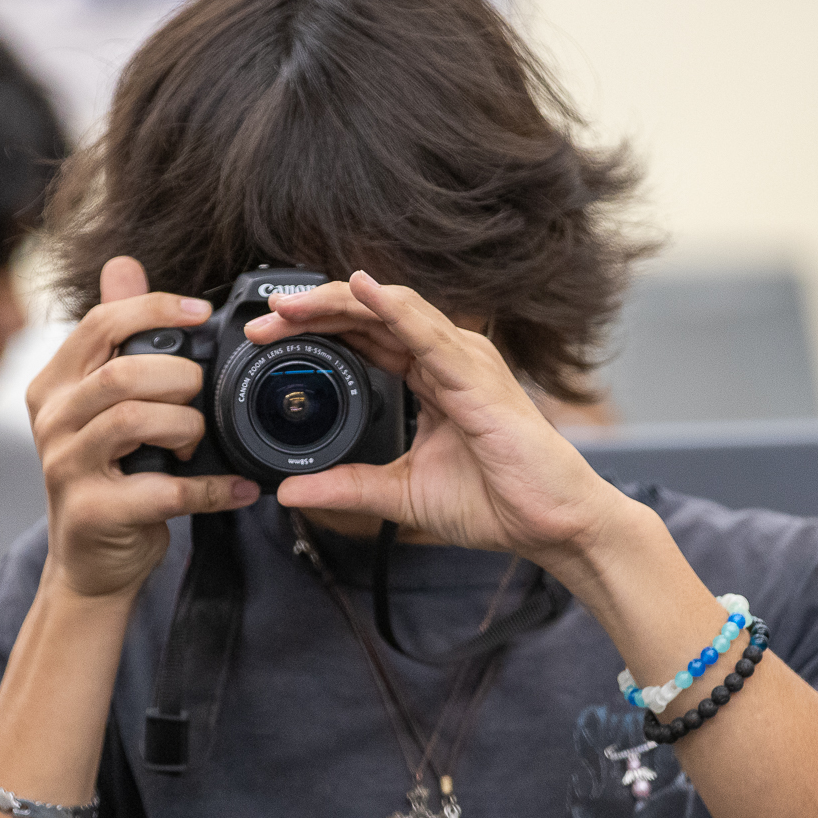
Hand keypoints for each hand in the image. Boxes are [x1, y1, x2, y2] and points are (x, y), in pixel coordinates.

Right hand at [25, 257, 259, 598]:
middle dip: (182, 381)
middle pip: (125, 372)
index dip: (156, 310)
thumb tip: (123, 264)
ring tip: (200, 443)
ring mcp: (66, 466)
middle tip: (201, 402)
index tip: (201, 314)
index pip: (102, 323)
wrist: (90, 562)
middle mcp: (51, 419)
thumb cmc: (109, 475)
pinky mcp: (93, 512)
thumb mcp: (104, 402)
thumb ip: (116, 338)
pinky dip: (212, 488)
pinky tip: (237, 490)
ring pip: (137, 422)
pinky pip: (165, 490)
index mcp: (55, 382)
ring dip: (188, 428)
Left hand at [245, 272, 631, 568]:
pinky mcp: (477, 378)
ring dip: (338, 303)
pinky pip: (427, 334)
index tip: (265, 339)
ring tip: (291, 305)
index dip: (314, 330)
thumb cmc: (497, 503)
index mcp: (430, 377)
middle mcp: (446, 359)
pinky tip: (361, 291)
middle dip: (314, 311)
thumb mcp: (402, 495)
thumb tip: (289, 491)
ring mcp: (464, 361)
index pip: (364, 336)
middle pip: (371, 314)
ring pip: (392, 311)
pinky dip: (392, 309)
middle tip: (264, 319)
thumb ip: (347, 487)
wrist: (552, 526)